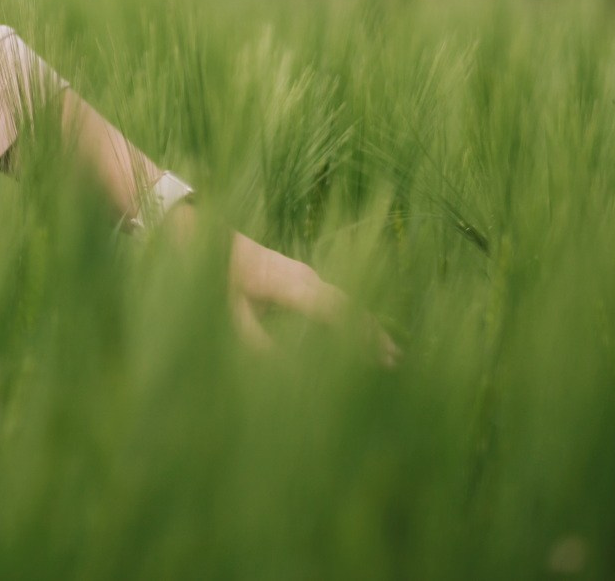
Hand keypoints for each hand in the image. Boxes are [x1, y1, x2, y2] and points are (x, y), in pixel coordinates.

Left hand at [226, 229, 400, 365]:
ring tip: (390, 353)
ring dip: (368, 325)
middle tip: (394, 361)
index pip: (332, 310)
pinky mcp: (307, 278)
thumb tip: (285, 371)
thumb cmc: (223, 278)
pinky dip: (356, 317)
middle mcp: (306, 278)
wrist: (220, 242)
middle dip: (371, 333)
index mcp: (289, 286)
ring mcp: (309, 275)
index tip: (375, 355)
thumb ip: (256, 342)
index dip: (355, 332)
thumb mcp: (233, 313)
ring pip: (348, 301)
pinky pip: (339, 298)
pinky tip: (364, 335)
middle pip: (348, 305)